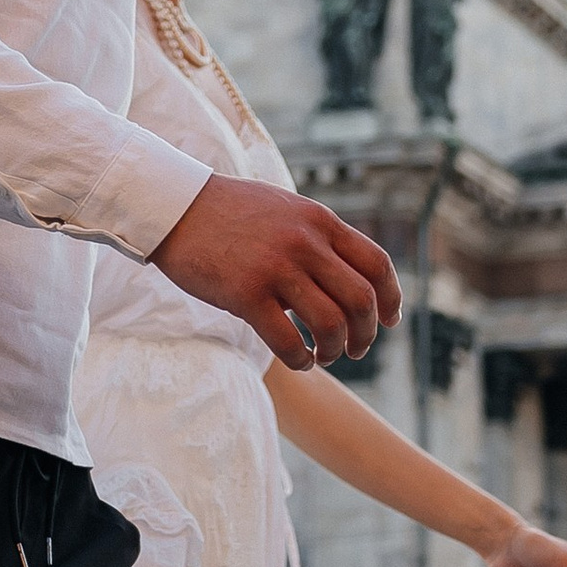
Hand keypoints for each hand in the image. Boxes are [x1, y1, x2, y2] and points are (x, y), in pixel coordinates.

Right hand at [151, 175, 401, 370]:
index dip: (391, 298)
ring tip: (325, 356)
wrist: (175, 206)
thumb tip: (346, 278)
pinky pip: (287, 340)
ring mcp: (276, 267)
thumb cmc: (230, 213)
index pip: (377, 264)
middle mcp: (305, 242)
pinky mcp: (246, 293)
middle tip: (357, 349)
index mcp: (320, 220)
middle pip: (361, 300)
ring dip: (335, 350)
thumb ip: (318, 238)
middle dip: (366, 333)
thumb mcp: (286, 211)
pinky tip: (299, 360)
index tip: (390, 320)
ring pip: (330, 324)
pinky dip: (301, 359)